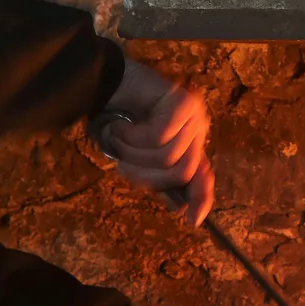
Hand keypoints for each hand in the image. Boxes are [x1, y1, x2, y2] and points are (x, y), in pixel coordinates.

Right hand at [104, 60, 214, 225]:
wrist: (101, 84)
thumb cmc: (115, 121)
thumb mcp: (133, 159)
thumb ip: (157, 179)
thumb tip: (179, 207)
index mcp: (188, 147)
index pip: (203, 177)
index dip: (201, 200)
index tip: (191, 221)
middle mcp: (196, 132)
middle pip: (181, 173)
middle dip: (144, 175)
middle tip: (120, 164)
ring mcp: (192, 115)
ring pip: (168, 157)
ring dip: (133, 152)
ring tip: (118, 136)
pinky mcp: (182, 102)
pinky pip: (160, 136)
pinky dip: (132, 135)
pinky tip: (121, 123)